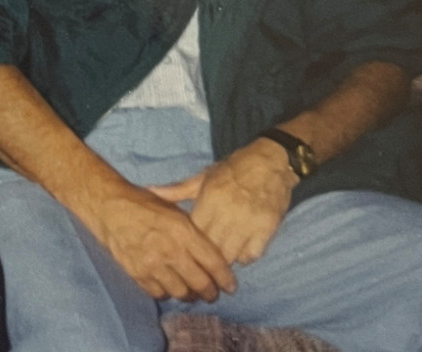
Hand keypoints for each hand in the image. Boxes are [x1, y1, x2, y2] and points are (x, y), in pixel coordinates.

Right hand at [79, 180, 236, 301]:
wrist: (110, 207)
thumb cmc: (144, 204)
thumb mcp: (174, 209)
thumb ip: (193, 231)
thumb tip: (212, 252)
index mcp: (183, 230)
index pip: (213, 261)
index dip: (225, 278)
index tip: (231, 285)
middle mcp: (170, 250)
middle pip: (200, 283)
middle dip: (211, 292)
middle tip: (213, 293)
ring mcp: (153, 265)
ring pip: (181, 293)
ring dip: (190, 294)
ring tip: (192, 292)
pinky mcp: (138, 274)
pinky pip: (160, 293)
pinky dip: (167, 292)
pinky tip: (169, 285)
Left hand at [149, 139, 296, 265]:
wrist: (271, 162)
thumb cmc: (233, 169)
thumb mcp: (204, 176)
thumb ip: (177, 190)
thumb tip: (149, 192)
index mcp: (209, 198)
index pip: (193, 232)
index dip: (189, 242)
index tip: (186, 246)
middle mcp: (228, 213)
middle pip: (211, 249)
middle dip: (205, 256)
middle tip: (203, 258)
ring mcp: (248, 223)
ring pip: (230, 257)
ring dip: (225, 259)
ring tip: (221, 254)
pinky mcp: (267, 230)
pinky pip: (251, 256)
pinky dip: (244, 256)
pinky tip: (241, 247)